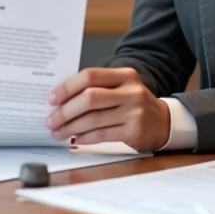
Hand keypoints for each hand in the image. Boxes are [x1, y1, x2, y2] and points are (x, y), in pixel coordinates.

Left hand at [45, 67, 170, 151]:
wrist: (163, 122)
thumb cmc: (133, 104)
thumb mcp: (121, 88)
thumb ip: (97, 88)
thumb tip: (60, 99)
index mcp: (125, 75)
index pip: (90, 76)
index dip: (67, 87)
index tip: (51, 99)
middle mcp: (131, 91)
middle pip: (90, 98)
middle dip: (65, 111)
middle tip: (50, 119)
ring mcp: (134, 112)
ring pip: (93, 119)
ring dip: (70, 127)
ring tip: (57, 132)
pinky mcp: (134, 131)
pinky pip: (102, 135)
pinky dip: (84, 137)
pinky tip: (74, 138)